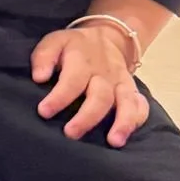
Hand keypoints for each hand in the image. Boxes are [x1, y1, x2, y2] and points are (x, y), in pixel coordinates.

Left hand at [32, 27, 147, 145]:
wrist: (105, 38)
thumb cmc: (73, 47)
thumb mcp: (55, 42)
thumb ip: (44, 57)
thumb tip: (38, 77)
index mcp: (82, 60)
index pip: (72, 80)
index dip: (59, 97)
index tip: (44, 112)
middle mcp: (105, 72)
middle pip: (100, 96)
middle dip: (86, 117)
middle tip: (70, 134)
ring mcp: (121, 82)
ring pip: (126, 102)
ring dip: (122, 122)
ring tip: (114, 142)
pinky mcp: (132, 90)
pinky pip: (140, 105)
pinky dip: (138, 119)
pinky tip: (127, 135)